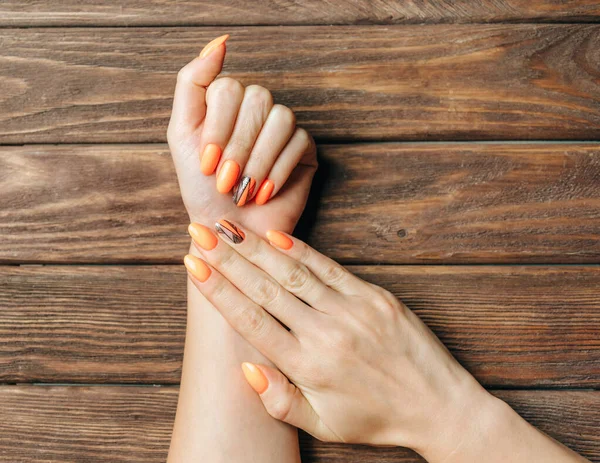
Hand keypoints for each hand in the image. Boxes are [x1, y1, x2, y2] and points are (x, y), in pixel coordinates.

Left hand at [167, 35, 316, 234]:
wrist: (228, 230)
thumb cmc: (201, 189)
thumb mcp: (181, 134)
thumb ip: (191, 83)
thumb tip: (219, 43)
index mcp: (227, 103)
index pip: (229, 88)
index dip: (218, 127)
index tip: (206, 163)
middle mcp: (256, 110)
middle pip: (257, 99)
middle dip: (238, 146)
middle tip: (225, 181)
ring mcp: (282, 128)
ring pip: (281, 118)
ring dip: (258, 160)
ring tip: (245, 190)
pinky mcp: (305, 149)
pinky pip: (300, 142)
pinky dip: (278, 171)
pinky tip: (265, 192)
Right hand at [181, 219, 497, 458]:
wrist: (438, 405)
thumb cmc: (375, 418)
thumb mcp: (322, 424)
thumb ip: (279, 399)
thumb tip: (247, 366)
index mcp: (307, 366)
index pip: (251, 320)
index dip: (218, 291)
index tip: (193, 266)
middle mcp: (326, 333)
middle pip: (265, 287)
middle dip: (228, 257)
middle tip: (198, 232)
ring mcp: (352, 310)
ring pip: (293, 271)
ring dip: (256, 247)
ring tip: (228, 225)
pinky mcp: (374, 296)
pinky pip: (330, 267)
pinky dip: (301, 249)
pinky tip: (275, 236)